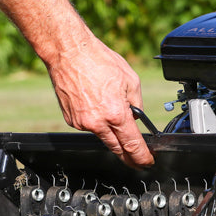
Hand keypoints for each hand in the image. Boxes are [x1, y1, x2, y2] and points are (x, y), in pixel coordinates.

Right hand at [47, 36, 154, 167]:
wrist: (69, 53)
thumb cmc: (98, 61)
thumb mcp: (130, 80)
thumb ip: (136, 105)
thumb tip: (136, 118)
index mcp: (115, 114)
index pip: (132, 145)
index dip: (141, 157)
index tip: (147, 162)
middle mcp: (97, 123)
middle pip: (116, 148)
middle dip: (128, 156)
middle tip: (137, 160)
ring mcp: (81, 123)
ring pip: (101, 136)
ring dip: (111, 133)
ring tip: (113, 114)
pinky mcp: (71, 119)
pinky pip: (88, 126)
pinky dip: (96, 121)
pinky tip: (96, 105)